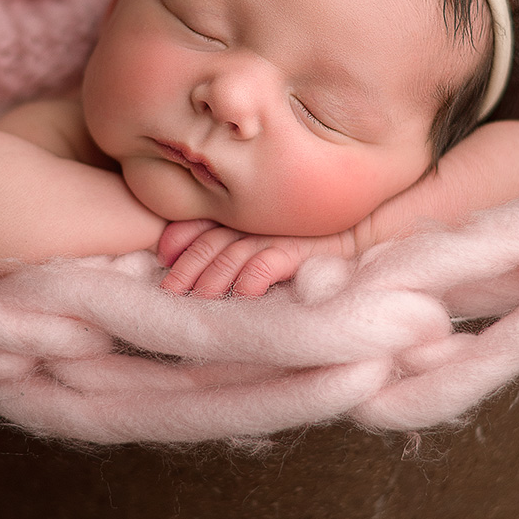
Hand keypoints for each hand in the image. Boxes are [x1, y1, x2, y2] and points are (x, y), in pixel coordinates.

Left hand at [156, 218, 343, 297]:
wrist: (357, 228)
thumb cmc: (300, 237)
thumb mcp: (258, 237)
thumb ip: (222, 241)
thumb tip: (169, 252)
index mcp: (237, 217)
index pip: (197, 225)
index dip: (176, 242)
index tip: (161, 261)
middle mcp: (250, 223)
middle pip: (208, 244)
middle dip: (186, 270)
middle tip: (168, 295)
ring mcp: (273, 235)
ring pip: (232, 256)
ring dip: (213, 280)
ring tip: (198, 302)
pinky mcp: (297, 249)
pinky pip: (267, 263)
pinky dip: (252, 279)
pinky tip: (242, 296)